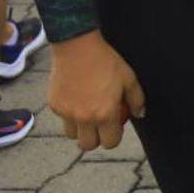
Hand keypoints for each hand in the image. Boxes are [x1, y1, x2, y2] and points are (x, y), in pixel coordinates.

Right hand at [49, 30, 144, 151]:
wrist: (78, 47)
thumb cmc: (107, 61)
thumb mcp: (129, 78)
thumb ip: (136, 99)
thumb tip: (139, 114)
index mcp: (105, 114)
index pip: (110, 142)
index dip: (115, 137)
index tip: (116, 126)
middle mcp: (84, 118)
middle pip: (88, 145)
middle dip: (96, 138)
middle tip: (100, 124)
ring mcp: (67, 113)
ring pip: (73, 135)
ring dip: (80, 129)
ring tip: (87, 112)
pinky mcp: (54, 106)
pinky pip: (63, 118)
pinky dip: (69, 113)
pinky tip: (76, 96)